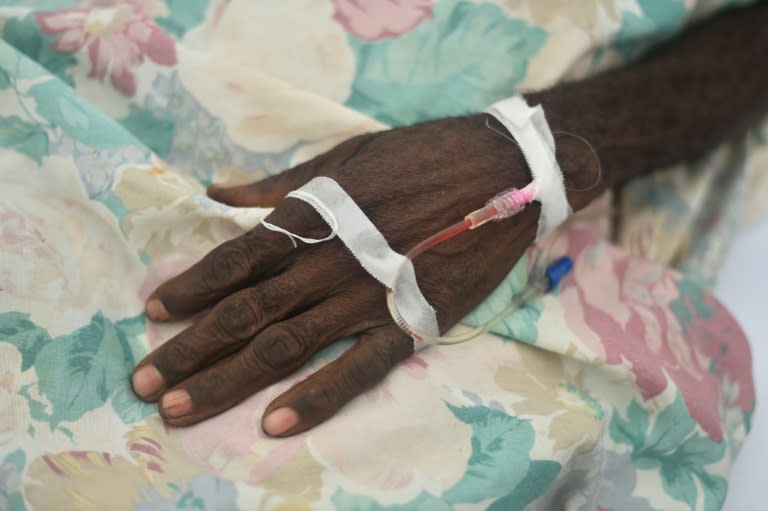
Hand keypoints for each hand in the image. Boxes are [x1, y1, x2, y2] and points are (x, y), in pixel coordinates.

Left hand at [130, 114, 597, 435]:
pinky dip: (315, 397)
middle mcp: (328, 260)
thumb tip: (217, 192)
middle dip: (190, 350)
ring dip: (227, 380)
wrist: (502, 169)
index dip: (190, 289)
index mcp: (311, 214)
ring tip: (180, 409)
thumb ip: (278, 183)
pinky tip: (274, 424)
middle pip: (245, 312)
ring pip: (284, 346)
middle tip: (146, 384)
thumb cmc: (418, 156)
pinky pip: (357, 368)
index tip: (153, 314)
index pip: (234, 261)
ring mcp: (368, 295)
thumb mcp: (341, 155)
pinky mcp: (411, 321)